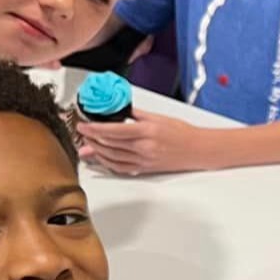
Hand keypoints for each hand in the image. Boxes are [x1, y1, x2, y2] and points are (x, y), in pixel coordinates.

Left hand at [77, 109, 210, 176]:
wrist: (197, 150)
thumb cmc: (182, 133)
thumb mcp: (158, 117)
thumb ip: (136, 114)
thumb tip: (118, 110)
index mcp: (146, 131)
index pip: (113, 131)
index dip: (94, 129)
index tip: (83, 125)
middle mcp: (143, 148)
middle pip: (109, 145)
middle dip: (92, 139)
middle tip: (82, 133)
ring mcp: (143, 161)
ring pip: (112, 158)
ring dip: (96, 152)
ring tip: (87, 145)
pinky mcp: (144, 169)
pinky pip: (121, 168)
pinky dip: (107, 164)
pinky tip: (100, 158)